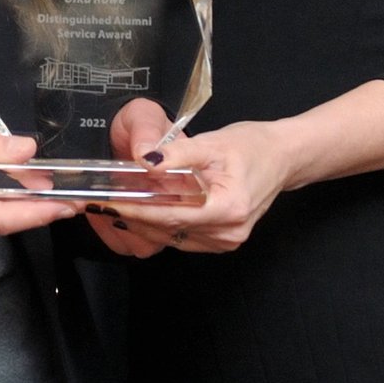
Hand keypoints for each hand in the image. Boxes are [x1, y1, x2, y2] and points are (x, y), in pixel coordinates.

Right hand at [0, 119, 78, 241]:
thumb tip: (26, 149)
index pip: (1, 217)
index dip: (36, 212)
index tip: (65, 207)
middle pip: (1, 222)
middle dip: (37, 209)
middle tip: (71, 197)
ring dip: (22, 204)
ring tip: (53, 189)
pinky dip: (4, 200)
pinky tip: (20, 187)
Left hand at [84, 99, 292, 255]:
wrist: (282, 158)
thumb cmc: (252, 147)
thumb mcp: (212, 142)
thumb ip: (177, 153)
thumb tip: (146, 161)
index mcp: (228, 209)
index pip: (171, 215)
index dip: (137, 210)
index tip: (110, 202)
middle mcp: (227, 233)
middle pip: (169, 229)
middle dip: (133, 217)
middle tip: (101, 203)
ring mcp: (226, 241)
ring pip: (173, 236)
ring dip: (143, 223)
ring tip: (114, 206)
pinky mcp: (221, 239)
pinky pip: (183, 236)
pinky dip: (161, 224)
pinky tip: (141, 212)